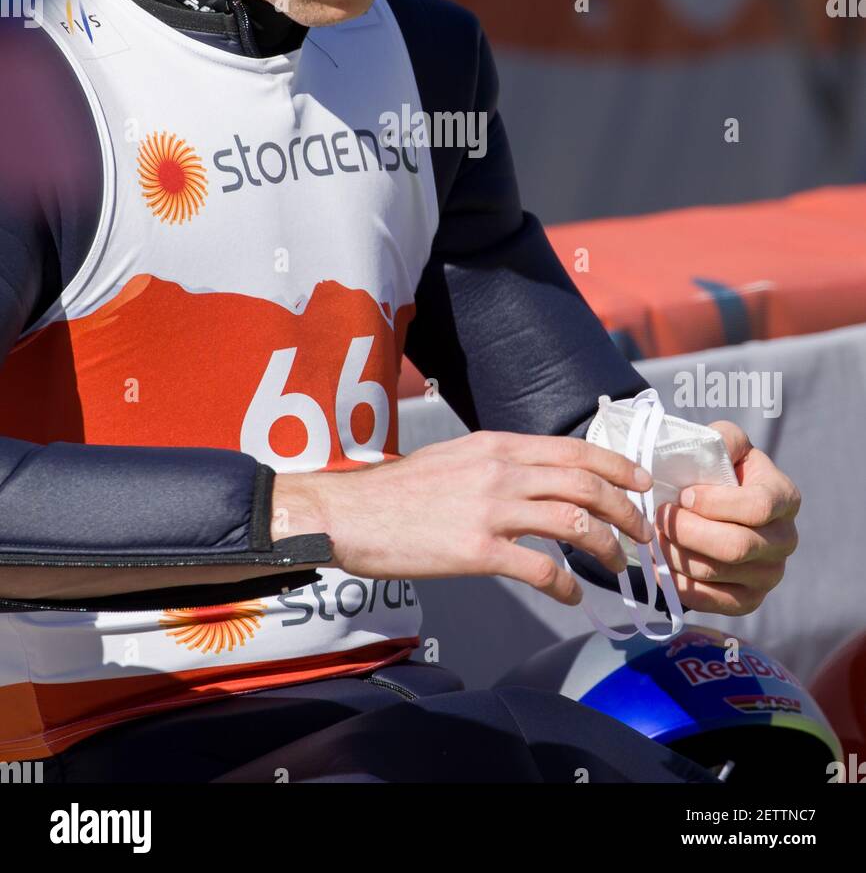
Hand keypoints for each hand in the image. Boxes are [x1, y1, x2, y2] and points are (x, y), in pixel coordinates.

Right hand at [271, 430, 656, 605]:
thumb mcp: (454, 457)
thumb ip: (497, 463)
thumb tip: (536, 477)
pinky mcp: (475, 551)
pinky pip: (540, 568)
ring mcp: (489, 509)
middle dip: (625, 509)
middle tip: (643, 531)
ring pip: (573, 521)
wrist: (350, 513)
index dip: (617, 465)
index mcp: (497, 445)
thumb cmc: (397, 491)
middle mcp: (500, 471)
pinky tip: (570, 595)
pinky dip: (565, 584)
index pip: (575, 448)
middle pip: (585, 483)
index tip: (641, 482)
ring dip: (606, 545)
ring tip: (617, 564)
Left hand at [652, 420, 799, 614]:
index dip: (715, 503)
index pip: (756, 507)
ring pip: (716, 572)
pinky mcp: (749, 600)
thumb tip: (712, 449)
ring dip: (676, 554)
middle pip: (735, 546)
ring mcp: (770, 575)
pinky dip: (679, 583)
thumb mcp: (726, 444)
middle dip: (688, 531)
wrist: (719, 506)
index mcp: (784, 498)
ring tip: (654, 535)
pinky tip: (660, 563)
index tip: (684, 494)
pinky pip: (711, 600)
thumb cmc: (721, 470)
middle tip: (659, 517)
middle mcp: (785, 540)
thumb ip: (723, 438)